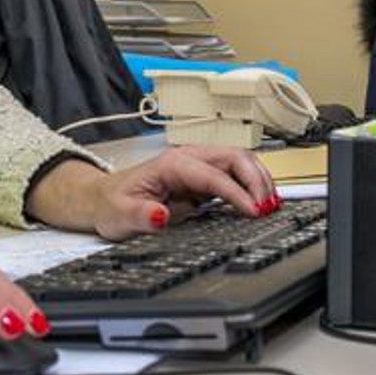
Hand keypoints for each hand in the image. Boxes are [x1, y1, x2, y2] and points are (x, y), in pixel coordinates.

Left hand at [27, 146, 278, 240]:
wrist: (103, 199)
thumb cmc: (111, 204)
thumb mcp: (119, 215)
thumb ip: (140, 216)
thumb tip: (161, 216)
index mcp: (172, 163)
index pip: (214, 174)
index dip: (237, 192)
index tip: (253, 211)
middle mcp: (189, 159)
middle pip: (235, 158)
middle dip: (257, 180)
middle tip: (268, 208)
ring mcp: (198, 167)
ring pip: (240, 163)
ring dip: (259, 180)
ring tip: (271, 205)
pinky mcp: (203, 179)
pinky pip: (236, 176)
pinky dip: (252, 187)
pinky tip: (260, 204)